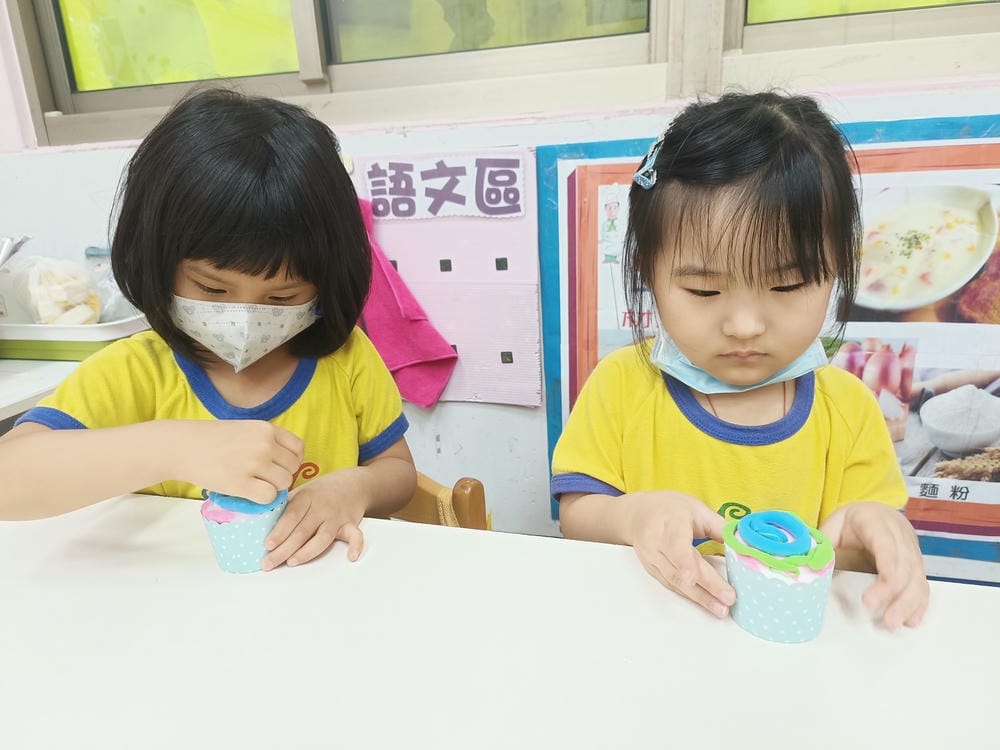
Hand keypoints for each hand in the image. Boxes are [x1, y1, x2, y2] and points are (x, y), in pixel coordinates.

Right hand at [172, 420, 302, 503]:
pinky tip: (250, 493)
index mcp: (266, 429)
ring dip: (273, 487)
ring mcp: (253, 464)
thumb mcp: (246, 429)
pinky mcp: (240, 484)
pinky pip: (269, 496)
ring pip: (283, 483)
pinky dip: (263, 498)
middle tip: (263, 478)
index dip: (292, 460)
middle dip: (281, 475)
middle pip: (292, 468)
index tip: (280, 466)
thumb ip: (267, 440)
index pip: (298, 448)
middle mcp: (264, 444)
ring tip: (255, 484)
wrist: (182, 446)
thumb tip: (290, 461)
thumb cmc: (213, 439)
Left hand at [262, 469, 366, 570]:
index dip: (279, 531)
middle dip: (284, 549)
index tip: (267, 544)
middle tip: (268, 563)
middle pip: (302, 531)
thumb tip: (258, 525)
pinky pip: (356, 535)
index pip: (291, 516)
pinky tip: (351, 557)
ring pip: (323, 537)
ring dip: (308, 551)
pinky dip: (356, 545)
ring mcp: (336, 517)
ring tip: (292, 562)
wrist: (353, 483)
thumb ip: (285, 507)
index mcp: (306, 498)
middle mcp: (321, 507)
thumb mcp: (302, 492)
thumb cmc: (321, 492)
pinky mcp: (351, 524)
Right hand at [625, 491, 734, 616]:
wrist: (638, 514)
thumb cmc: (670, 509)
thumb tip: (743, 544)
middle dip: (705, 586)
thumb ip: (719, 527)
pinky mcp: (652, 571)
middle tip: (728, 599)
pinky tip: (706, 603)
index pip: (676, 544)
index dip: (684, 562)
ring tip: (720, 609)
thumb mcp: (696, 509)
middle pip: (679, 568)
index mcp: (670, 523)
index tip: (693, 577)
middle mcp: (656, 543)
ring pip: (675, 582)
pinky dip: (690, 595)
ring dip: (699, 597)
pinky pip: (672, 585)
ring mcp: (651, 559)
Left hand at [820, 502, 928, 629]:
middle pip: (904, 565)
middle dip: (895, 593)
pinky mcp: (916, 566)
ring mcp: (911, 551)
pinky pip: (921, 585)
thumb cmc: (850, 522)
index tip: (886, 583)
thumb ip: (824, 544)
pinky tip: (911, 620)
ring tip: (893, 623)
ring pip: (916, 577)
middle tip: (885, 617)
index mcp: (876, 521)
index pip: (885, 543)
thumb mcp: (833, 525)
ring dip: (908, 603)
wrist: (874, 513)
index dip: (889, 563)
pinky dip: (918, 603)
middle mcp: (899, 536)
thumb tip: (814, 566)